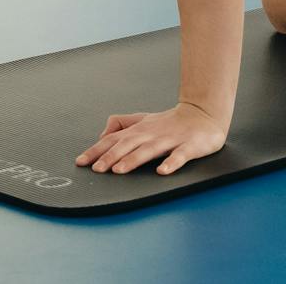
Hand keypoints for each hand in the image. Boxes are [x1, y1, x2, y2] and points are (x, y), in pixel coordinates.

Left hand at [74, 102, 227, 176]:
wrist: (204, 113)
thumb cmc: (171, 121)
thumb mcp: (143, 120)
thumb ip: (122, 124)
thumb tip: (102, 135)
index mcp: (140, 130)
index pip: (114, 139)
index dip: (97, 150)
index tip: (81, 162)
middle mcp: (152, 134)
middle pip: (128, 145)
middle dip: (111, 156)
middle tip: (97, 169)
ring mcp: (171, 140)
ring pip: (150, 150)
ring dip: (134, 159)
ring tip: (120, 170)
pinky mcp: (190, 146)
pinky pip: (180, 156)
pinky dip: (171, 163)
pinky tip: (162, 171)